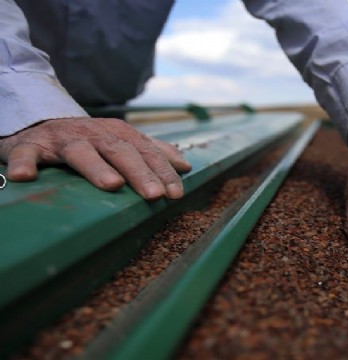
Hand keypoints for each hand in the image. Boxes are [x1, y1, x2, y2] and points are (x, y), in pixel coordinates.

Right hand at [0, 117, 190, 199]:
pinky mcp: (30, 145)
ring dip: (96, 167)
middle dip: (139, 172)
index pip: (146, 152)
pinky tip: (25, 177)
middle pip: (119, 152)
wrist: (38, 121)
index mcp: (117, 133)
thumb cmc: (87, 138)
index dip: (162, 171)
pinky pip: (25, 154)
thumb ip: (151, 151)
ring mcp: (62, 139)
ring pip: (80, 152)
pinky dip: (24, 163)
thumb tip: (185, 165)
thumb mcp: (120, 141)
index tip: (176, 194)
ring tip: (112, 185)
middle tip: (154, 194)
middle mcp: (93, 133)